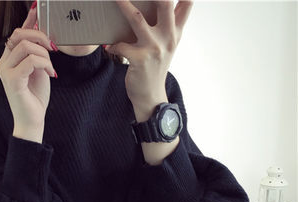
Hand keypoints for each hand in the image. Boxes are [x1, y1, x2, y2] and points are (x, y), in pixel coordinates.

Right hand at [0, 4, 56, 140]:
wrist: (32, 120)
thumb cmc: (35, 98)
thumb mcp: (40, 70)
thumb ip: (38, 54)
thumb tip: (43, 37)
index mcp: (9, 59)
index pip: (17, 33)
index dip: (28, 21)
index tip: (38, 10)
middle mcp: (4, 63)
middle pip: (19, 34)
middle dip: (40, 36)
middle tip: (53, 48)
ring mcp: (6, 71)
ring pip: (26, 45)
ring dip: (44, 54)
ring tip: (51, 68)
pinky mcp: (12, 80)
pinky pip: (31, 60)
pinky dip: (45, 64)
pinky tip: (50, 74)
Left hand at [105, 0, 192, 120]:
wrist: (151, 96)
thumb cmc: (156, 68)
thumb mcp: (169, 45)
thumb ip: (172, 23)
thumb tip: (171, 1)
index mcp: (175, 32)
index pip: (187, 4)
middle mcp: (167, 38)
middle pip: (164, 4)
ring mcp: (154, 48)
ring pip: (137, 18)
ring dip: (123, 5)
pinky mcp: (139, 59)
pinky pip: (121, 45)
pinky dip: (113, 45)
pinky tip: (110, 47)